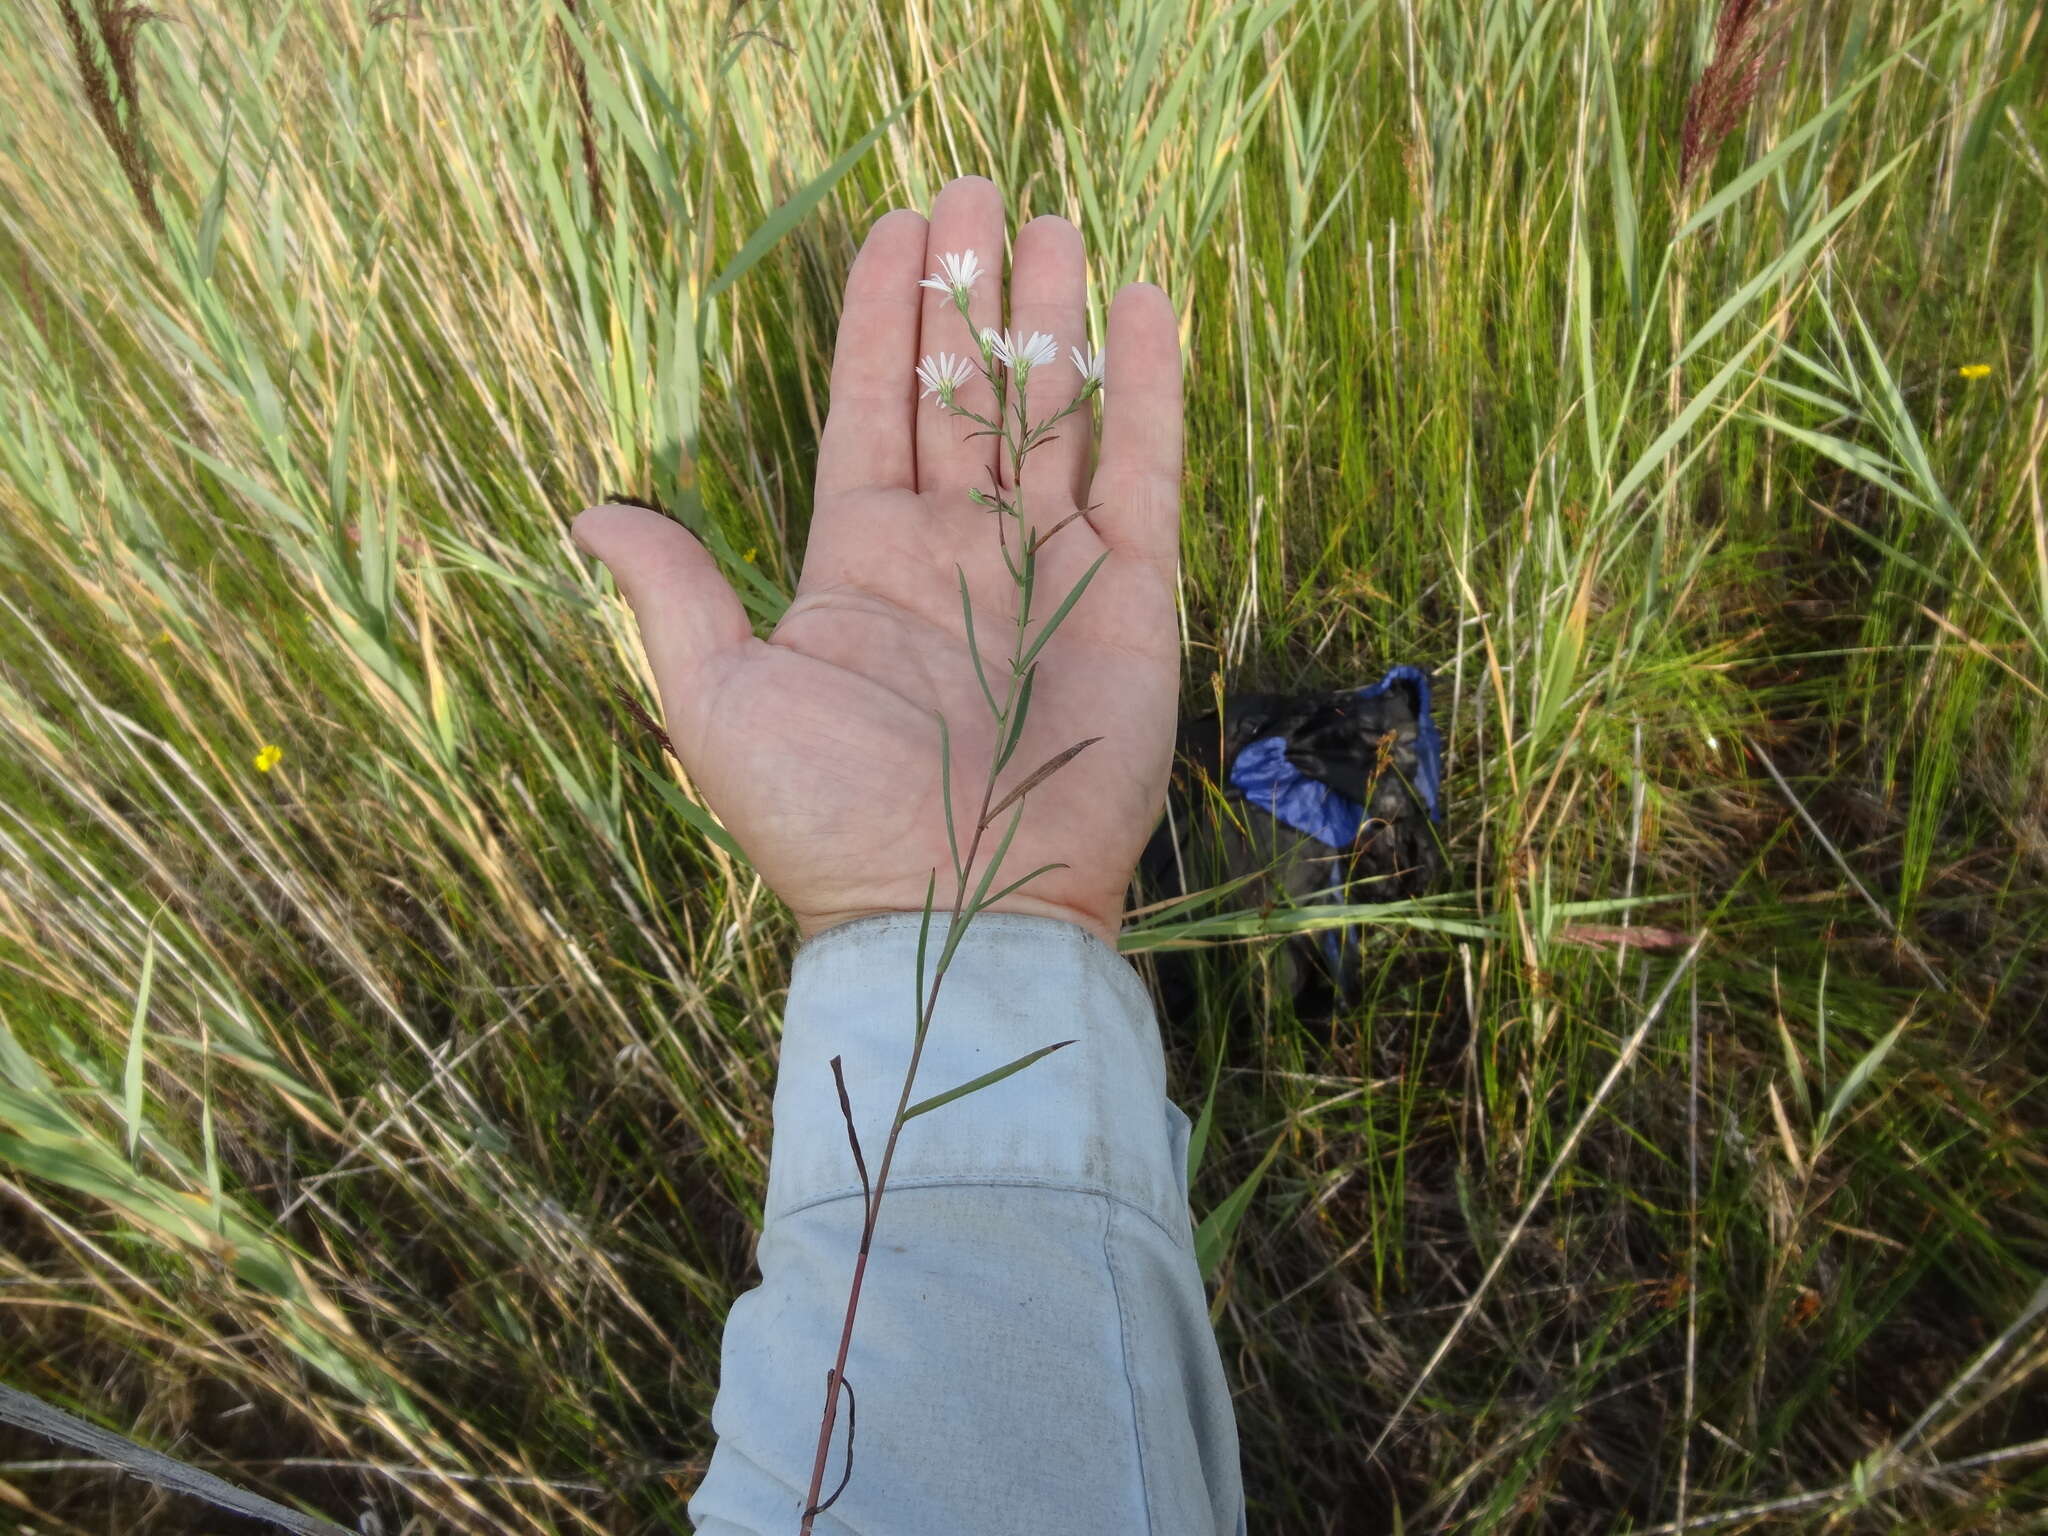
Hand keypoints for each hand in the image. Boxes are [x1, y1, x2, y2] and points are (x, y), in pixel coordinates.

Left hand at [573, 176, 1183, 950]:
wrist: (960, 917)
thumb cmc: (827, 821)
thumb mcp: (717, 704)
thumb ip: (673, 595)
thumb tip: (589, 513)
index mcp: (861, 560)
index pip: (870, 406)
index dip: (878, 315)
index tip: (892, 225)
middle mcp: (956, 549)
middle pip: (965, 388)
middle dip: (968, 288)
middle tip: (977, 185)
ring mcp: (1047, 567)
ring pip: (1052, 410)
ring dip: (1052, 315)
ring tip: (1052, 220)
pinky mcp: (1129, 594)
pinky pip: (1142, 469)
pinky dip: (1147, 388)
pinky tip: (1143, 305)